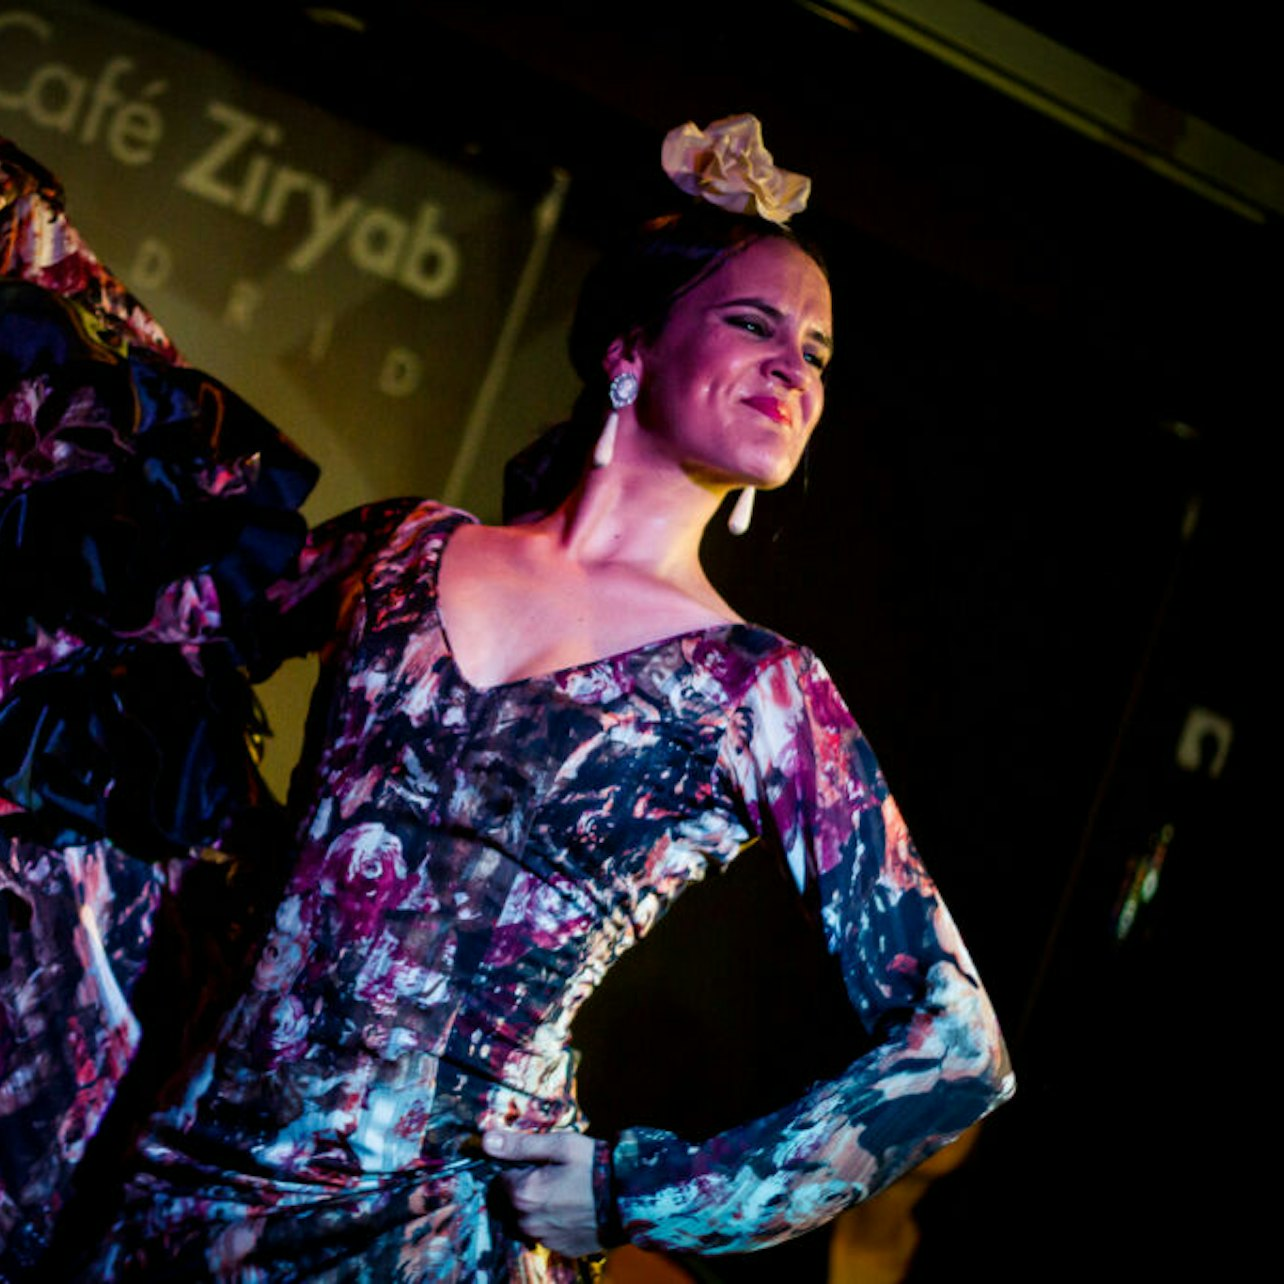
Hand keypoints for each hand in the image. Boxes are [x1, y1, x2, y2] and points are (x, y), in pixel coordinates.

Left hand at [483, 1129, 602, 1257]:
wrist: (628, 1199)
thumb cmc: (594, 1166)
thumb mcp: (560, 1146)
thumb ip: (520, 1145)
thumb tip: (486, 1141)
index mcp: (524, 1193)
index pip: (500, 1179)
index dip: (516, 1168)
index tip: (536, 1162)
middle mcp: (528, 1221)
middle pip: (511, 1202)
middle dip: (523, 1188)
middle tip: (552, 1175)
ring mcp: (544, 1238)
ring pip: (527, 1219)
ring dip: (536, 1206)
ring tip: (563, 1191)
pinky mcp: (560, 1248)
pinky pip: (544, 1233)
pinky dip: (551, 1222)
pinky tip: (570, 1208)